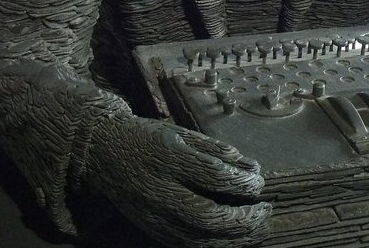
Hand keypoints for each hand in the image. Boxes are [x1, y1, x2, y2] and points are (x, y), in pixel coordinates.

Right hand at [84, 115, 270, 246]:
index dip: (241, 182)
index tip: (259, 180)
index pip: (211, 175)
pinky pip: (187, 244)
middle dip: (242, 218)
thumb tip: (251, 167)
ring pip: (198, 237)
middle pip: (206, 215)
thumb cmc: (147, 138)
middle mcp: (157, 188)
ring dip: (234, 236)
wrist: (102, 152)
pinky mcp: (151, 228)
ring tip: (257, 226)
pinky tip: (234, 237)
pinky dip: (215, 244)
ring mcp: (152, 213)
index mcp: (166, 157)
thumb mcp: (180, 133)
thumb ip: (215, 149)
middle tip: (265, 210)